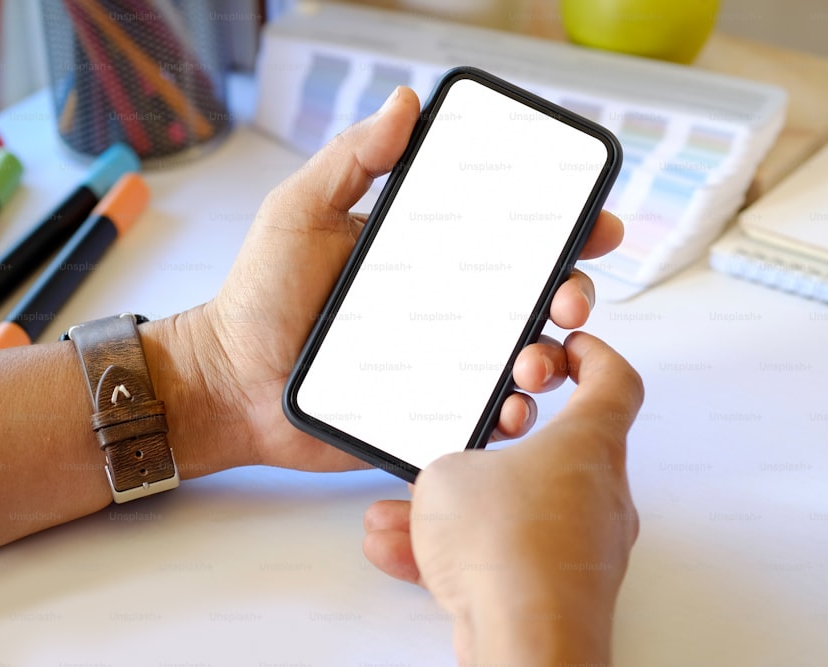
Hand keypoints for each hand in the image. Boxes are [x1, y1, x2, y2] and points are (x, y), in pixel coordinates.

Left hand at [183, 87, 623, 472]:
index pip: (513, 239)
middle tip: (568, 301)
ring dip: (550, 360)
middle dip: (574, 296)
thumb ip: (350, 159)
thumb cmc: (261, 297)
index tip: (596, 226)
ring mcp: (447, 365)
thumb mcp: (300, 213)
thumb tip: (405, 104)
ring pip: (526, 361)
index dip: (565, 231)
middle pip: (537, 300)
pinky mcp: (433, 415)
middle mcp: (450, 310)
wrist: (230, 384)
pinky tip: (510, 409)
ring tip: (531, 364)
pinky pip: (489, 417)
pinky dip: (514, 415)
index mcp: (431, 258)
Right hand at [362, 332, 643, 663]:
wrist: (524, 641)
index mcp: (588, 446)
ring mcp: (583, 548)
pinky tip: (405, 554)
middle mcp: (598, 495)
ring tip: (406, 516)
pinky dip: (459, 555)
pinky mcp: (559, 591)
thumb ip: (451, 465)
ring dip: (461, 510)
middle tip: (461, 443)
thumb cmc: (507, 548)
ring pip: (517, 510)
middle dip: (496, 447)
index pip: (615, 382)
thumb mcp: (449, 473)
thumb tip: (447, 484)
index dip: (592, 357)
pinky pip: (504, 557)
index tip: (568, 347)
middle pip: (557, 450)